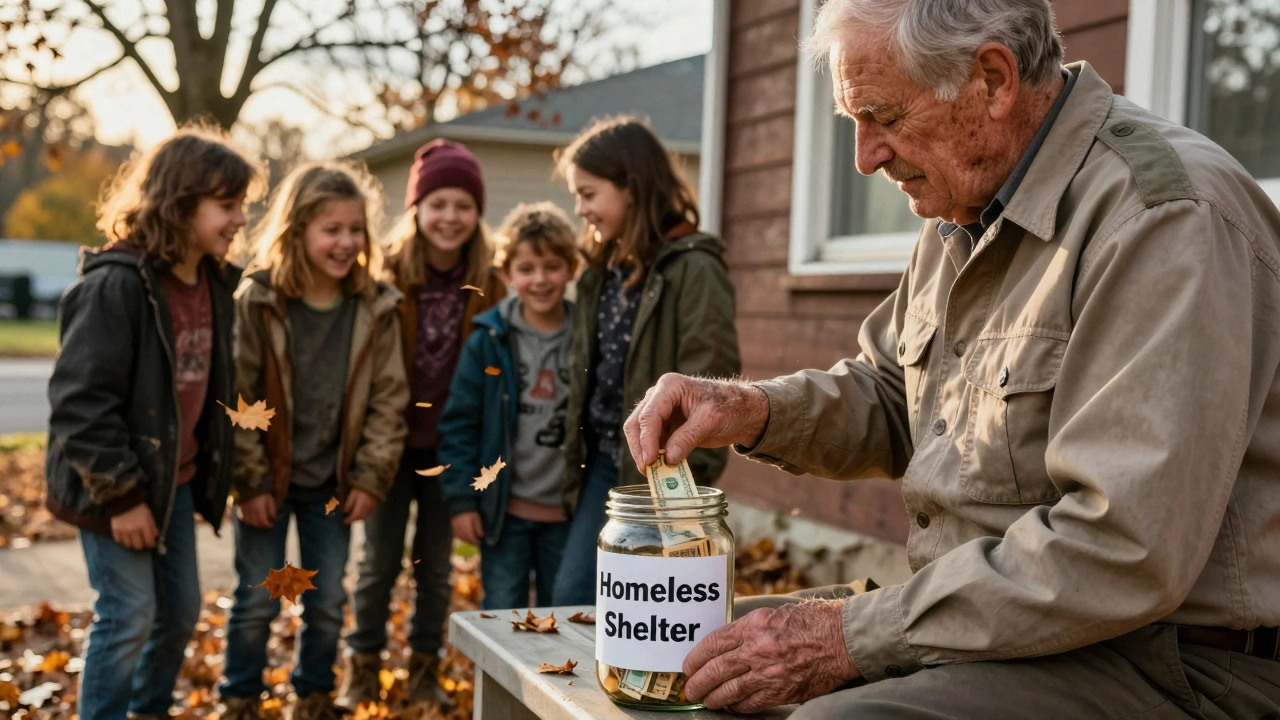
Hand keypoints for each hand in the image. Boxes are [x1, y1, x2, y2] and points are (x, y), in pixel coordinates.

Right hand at [110, 504, 158, 549]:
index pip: (149, 541)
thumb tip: (156, 536)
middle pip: (138, 546)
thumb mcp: (149, 515)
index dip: (151, 544)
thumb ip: (152, 526)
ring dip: (132, 543)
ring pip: (128, 545)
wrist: (123, 500)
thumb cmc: (138, 507)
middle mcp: (133, 530)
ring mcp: (123, 531)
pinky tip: (125, 536)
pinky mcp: (115, 530)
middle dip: (142, 545)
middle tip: (143, 542)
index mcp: (143, 525)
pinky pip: (119, 541)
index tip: (152, 543)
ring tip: (134, 539)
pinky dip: (123, 540)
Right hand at [237, 493, 277, 528]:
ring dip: (256, 525)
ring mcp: (245, 512)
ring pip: (250, 523)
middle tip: (267, 525)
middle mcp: (252, 513)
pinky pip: (244, 519)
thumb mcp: (270, 500)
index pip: (264, 522)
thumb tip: (274, 519)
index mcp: (259, 511)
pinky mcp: (242, 510)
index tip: (272, 525)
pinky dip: (249, 521)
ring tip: (260, 523)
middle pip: (256, 524)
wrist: (251, 486)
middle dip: (262, 526)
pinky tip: (252, 520)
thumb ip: (272, 510)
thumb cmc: (263, 494)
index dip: (268, 525)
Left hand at [343, 488, 378, 524]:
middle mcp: (367, 508)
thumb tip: (345, 511)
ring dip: (358, 518)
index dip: (349, 520)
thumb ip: (349, 503)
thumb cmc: (361, 488)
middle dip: (353, 520)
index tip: (344, 521)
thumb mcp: (353, 494)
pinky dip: (364, 516)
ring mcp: (372, 508)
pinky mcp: (374, 507)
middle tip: (348, 520)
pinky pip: (368, 514)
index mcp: (361, 505)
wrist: (373, 484)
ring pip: (364, 517)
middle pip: (360, 518)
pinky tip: (361, 514)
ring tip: (354, 517)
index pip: (354, 516)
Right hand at [450, 511, 483, 545]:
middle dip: (471, 542)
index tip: (479, 542)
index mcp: (466, 528)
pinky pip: (455, 534)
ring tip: (470, 539)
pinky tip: (463, 536)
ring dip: (465, 540)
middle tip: (475, 542)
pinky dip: (460, 537)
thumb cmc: (470, 511)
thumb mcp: (476, 518)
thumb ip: (478, 528)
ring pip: (460, 538)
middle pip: (465, 539)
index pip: (471, 538)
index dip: (475, 541)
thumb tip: (481, 536)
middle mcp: (460, 530)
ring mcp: (455, 528)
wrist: (460, 504)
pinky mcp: (452, 526)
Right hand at [623, 373, 770, 472]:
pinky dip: (655, 457)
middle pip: (637, 424)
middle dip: (640, 448)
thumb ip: (688, 437)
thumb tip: (668, 458)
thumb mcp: (711, 420)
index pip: (649, 415)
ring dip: (645, 454)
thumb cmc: (728, 406)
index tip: (649, 461)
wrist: (741, 410)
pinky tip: (662, 470)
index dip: (646, 439)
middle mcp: (659, 397)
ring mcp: (660, 412)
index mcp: (669, 387)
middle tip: (648, 471)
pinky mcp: (665, 427)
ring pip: (640, 435)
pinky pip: (653, 443)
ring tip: (654, 474)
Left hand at [682, 600, 859, 712]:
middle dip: (697, 682)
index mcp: (754, 625)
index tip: (688, 666)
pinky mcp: (781, 691)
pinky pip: (750, 703)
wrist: (843, 639)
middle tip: (689, 689)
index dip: (695, 657)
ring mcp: (769, 672)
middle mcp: (757, 649)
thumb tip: (727, 643)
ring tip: (706, 700)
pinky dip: (737, 706)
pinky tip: (731, 706)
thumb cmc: (812, 621)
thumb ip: (749, 628)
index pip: (713, 643)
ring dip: (713, 698)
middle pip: (716, 670)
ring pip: (729, 690)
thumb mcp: (774, 614)